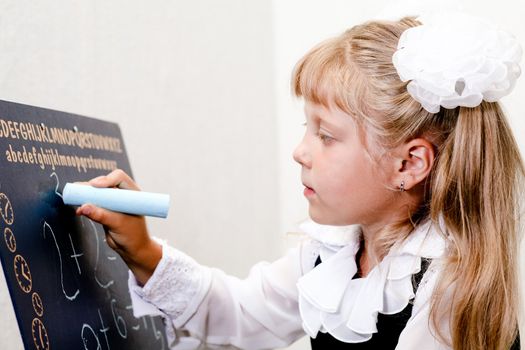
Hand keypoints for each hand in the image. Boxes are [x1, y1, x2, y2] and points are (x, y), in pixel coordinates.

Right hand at [75, 169, 161, 284]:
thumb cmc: (133, 235)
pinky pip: (92, 203)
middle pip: (104, 183)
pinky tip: (79, 210)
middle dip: (91, 186)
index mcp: (132, 193)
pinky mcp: (104, 209)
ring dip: (85, 195)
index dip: (106, 179)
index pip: (119, 178)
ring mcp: (112, 201)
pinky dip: (84, 204)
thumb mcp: (118, 224)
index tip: (95, 186)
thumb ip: (102, 215)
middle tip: (79, 191)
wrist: (131, 248)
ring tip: (75, 198)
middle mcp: (122, 194)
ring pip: (96, 192)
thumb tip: (84, 207)